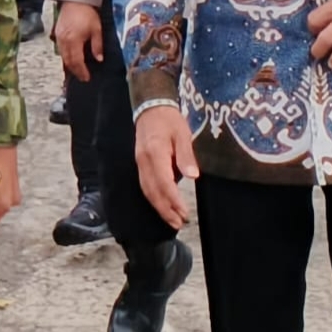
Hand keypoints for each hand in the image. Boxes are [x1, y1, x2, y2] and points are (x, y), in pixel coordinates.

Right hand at [54, 2, 101, 81]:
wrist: (75, 0)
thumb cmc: (87, 14)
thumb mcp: (97, 29)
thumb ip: (97, 46)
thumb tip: (99, 59)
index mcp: (74, 41)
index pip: (77, 61)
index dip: (82, 71)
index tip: (87, 78)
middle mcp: (64, 41)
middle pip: (68, 61)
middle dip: (75, 71)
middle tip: (82, 77)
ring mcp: (59, 37)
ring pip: (62, 56)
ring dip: (69, 65)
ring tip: (77, 70)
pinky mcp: (57, 33)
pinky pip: (60, 49)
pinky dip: (65, 56)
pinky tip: (70, 58)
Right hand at [134, 105, 197, 229]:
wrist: (151, 108)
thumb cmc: (170, 121)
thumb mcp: (183, 134)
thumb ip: (186, 155)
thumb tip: (192, 176)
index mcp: (155, 152)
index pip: (164, 182)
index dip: (174, 200)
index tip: (185, 213)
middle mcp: (144, 160)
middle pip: (152, 191)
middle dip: (165, 209)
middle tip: (179, 224)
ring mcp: (140, 163)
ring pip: (147, 190)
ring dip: (159, 207)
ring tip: (172, 220)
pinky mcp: (140, 164)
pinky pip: (145, 185)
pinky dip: (154, 198)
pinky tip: (162, 206)